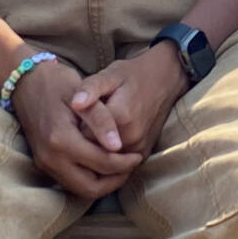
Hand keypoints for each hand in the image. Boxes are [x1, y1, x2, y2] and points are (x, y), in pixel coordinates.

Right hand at [15, 58, 142, 199]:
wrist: (25, 82)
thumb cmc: (57, 83)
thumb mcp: (83, 95)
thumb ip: (101, 120)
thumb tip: (117, 146)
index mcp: (61, 140)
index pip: (102, 164)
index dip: (125, 163)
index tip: (138, 155)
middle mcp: (50, 158)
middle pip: (90, 188)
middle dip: (114, 180)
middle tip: (130, 165)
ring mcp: (44, 163)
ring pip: (80, 189)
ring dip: (102, 182)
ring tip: (119, 165)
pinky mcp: (43, 164)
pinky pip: (70, 182)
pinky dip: (89, 178)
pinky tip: (101, 163)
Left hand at [69, 44, 190, 161]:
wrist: (164, 81)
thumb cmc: (132, 76)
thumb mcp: (110, 74)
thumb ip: (91, 88)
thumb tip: (75, 103)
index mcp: (121, 117)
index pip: (82, 136)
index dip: (73, 128)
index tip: (73, 118)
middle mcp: (131, 137)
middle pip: (92, 151)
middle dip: (82, 142)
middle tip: (81, 124)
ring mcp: (139, 148)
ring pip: (104, 160)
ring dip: (95, 150)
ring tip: (93, 130)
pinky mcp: (143, 154)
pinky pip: (117, 163)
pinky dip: (108, 154)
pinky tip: (105, 137)